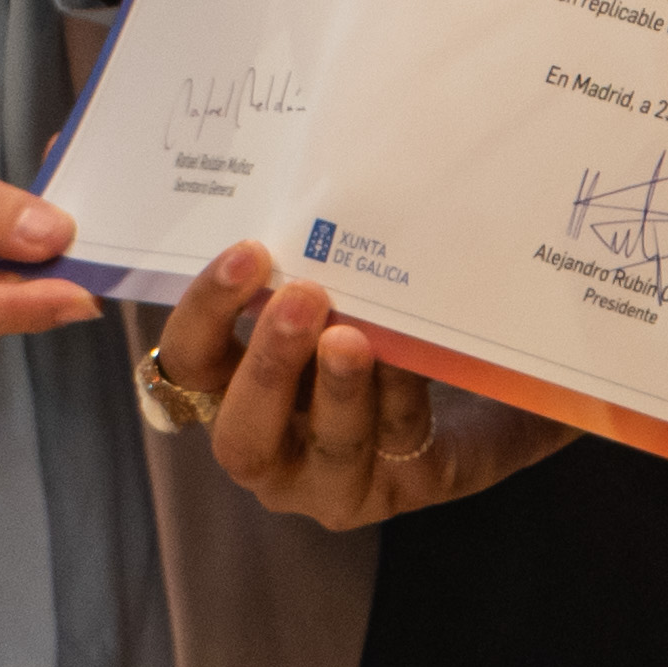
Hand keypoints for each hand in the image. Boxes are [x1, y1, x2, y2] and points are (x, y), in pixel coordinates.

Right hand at [150, 240, 577, 527]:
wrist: (479, 395)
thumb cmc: (376, 332)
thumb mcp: (336, 297)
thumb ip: (312, 265)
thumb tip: (320, 174)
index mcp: (231, 393)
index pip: (188, 362)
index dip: (205, 313)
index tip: (248, 253)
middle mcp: (270, 449)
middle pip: (239, 430)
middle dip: (267, 364)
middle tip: (301, 297)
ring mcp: (330, 483)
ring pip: (323, 446)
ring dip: (336, 389)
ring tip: (356, 337)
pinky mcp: (396, 491)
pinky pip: (395, 442)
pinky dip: (403, 394)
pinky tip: (420, 355)